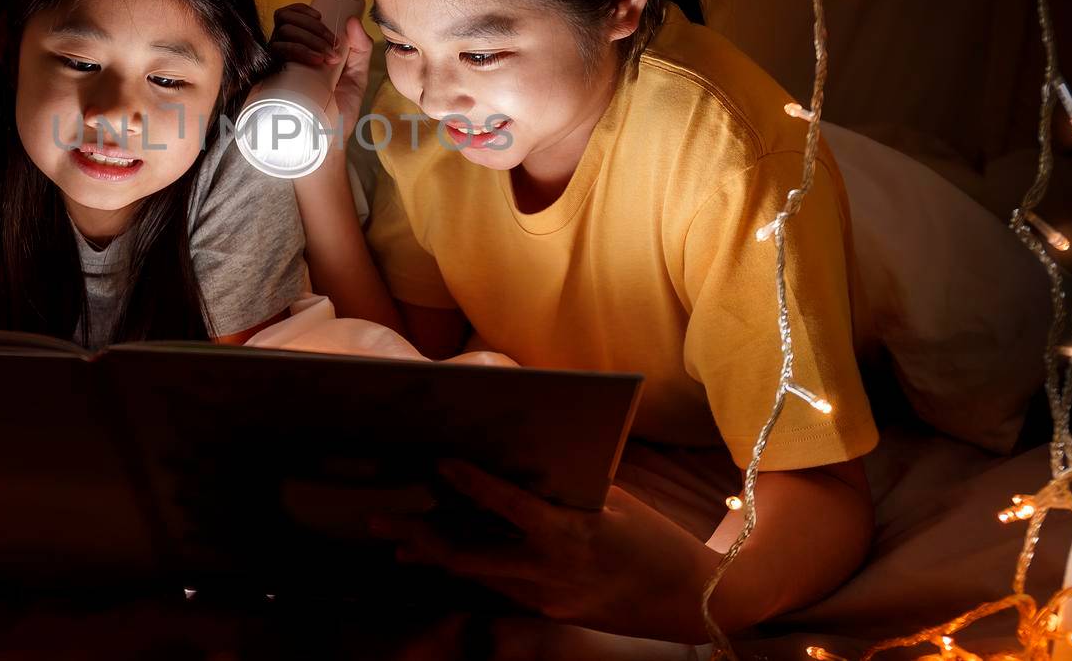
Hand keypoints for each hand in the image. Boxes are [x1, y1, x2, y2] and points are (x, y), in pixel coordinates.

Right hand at [270, 3, 375, 128]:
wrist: (325, 145)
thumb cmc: (337, 113)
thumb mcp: (357, 78)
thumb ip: (361, 49)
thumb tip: (354, 21)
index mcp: (301, 51)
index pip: (289, 18)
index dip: (301, 10)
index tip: (321, 17)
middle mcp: (285, 57)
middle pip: (286, 21)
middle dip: (314, 28)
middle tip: (334, 49)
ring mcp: (275, 69)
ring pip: (281, 33)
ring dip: (309, 39)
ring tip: (328, 59)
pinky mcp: (268, 82)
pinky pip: (274, 54)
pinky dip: (298, 51)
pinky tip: (316, 62)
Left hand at [370, 460, 718, 640]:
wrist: (690, 600)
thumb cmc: (655, 539)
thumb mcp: (615, 500)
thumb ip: (565, 486)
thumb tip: (525, 460)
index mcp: (570, 533)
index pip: (509, 505)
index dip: (471, 483)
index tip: (438, 462)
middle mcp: (549, 571)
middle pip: (470, 555)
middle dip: (421, 539)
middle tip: (380, 524)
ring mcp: (546, 597)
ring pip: (478, 574)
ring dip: (439, 557)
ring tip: (400, 543)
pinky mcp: (548, 612)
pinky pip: (500, 586)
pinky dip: (473, 568)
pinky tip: (447, 558)